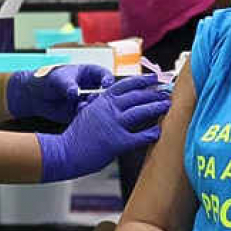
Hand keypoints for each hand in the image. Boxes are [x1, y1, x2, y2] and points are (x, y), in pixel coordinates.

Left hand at [7, 63, 113, 122]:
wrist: (34, 95)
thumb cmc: (47, 80)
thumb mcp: (57, 79)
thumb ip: (67, 85)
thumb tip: (75, 93)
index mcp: (89, 74)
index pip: (104, 75)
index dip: (108, 79)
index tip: (106, 84)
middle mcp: (90, 88)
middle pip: (105, 93)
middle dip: (103, 97)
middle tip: (94, 98)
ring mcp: (86, 100)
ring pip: (98, 106)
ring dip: (93, 107)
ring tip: (82, 105)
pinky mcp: (80, 112)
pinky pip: (88, 115)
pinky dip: (85, 115)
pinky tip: (77, 111)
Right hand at [36, 74, 170, 180]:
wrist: (63, 152)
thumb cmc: (76, 136)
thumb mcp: (87, 113)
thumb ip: (102, 107)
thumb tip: (116, 105)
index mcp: (102, 100)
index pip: (126, 85)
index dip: (143, 80)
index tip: (155, 78)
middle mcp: (109, 109)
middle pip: (137, 96)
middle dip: (155, 94)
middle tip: (167, 93)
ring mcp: (114, 125)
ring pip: (141, 111)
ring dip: (157, 107)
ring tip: (168, 106)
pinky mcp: (117, 142)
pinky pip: (140, 136)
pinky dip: (151, 133)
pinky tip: (159, 132)